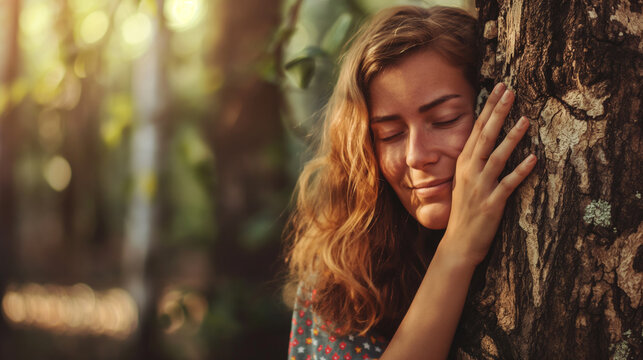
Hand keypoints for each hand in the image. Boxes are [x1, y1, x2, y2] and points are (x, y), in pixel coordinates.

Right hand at [443, 83, 536, 264]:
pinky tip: (534, 159)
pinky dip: (521, 172)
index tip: (499, 89)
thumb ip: (473, 162)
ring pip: (497, 157)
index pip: (476, 130)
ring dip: (511, 138)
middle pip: (485, 137)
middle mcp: (470, 172)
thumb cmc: (464, 213)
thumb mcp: (464, 182)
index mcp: (463, 164)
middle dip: (498, 113)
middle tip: (510, 92)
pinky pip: (508, 184)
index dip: (488, 108)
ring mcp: (480, 187)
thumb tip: (486, 142)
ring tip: (526, 120)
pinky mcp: (492, 203)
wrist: (458, 244)